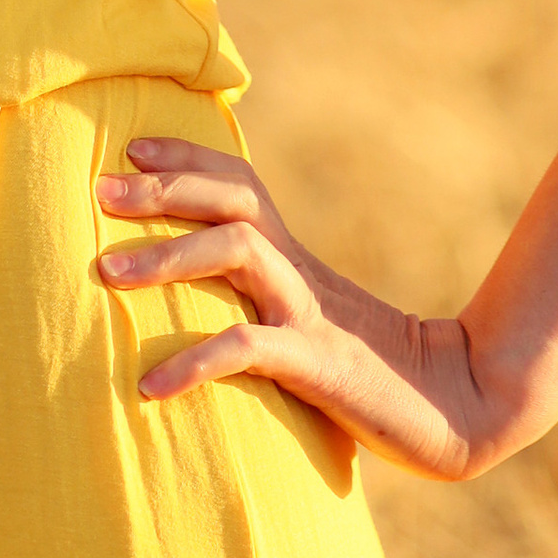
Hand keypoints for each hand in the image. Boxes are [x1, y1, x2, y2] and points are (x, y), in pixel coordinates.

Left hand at [96, 137, 527, 481]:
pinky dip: (194, 363)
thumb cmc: (375, 378)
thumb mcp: (312, 329)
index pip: (240, 183)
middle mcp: (299, 273)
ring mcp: (308, 314)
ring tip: (105, 273)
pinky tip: (149, 387)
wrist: (458, 408)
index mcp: (296, 262)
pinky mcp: (318, 364)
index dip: (187, 158)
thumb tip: (211, 315)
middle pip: (231, 199)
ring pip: (235, 251)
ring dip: (167, 256)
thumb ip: (268, 311)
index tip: (130, 149)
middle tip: (98, 192)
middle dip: (163, 188)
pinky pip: (247, 350)